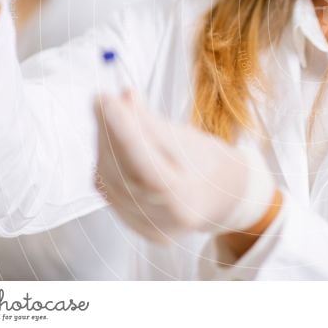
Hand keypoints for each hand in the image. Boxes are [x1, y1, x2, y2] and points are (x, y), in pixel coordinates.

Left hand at [94, 91, 277, 243]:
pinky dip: (106, 161)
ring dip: (104, 145)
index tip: (105, 100)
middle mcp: (166, 220)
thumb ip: (153, 122)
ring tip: (109, 117)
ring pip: (109, 182)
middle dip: (109, 133)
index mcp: (186, 198)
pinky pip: (109, 190)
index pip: (146, 166)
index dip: (123, 132)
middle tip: (102, 100)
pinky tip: (111, 142)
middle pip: (123, 173)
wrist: (224, 197)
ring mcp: (148, 229)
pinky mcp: (136, 227)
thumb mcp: (189, 138)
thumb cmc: (209, 163)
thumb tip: (123, 98)